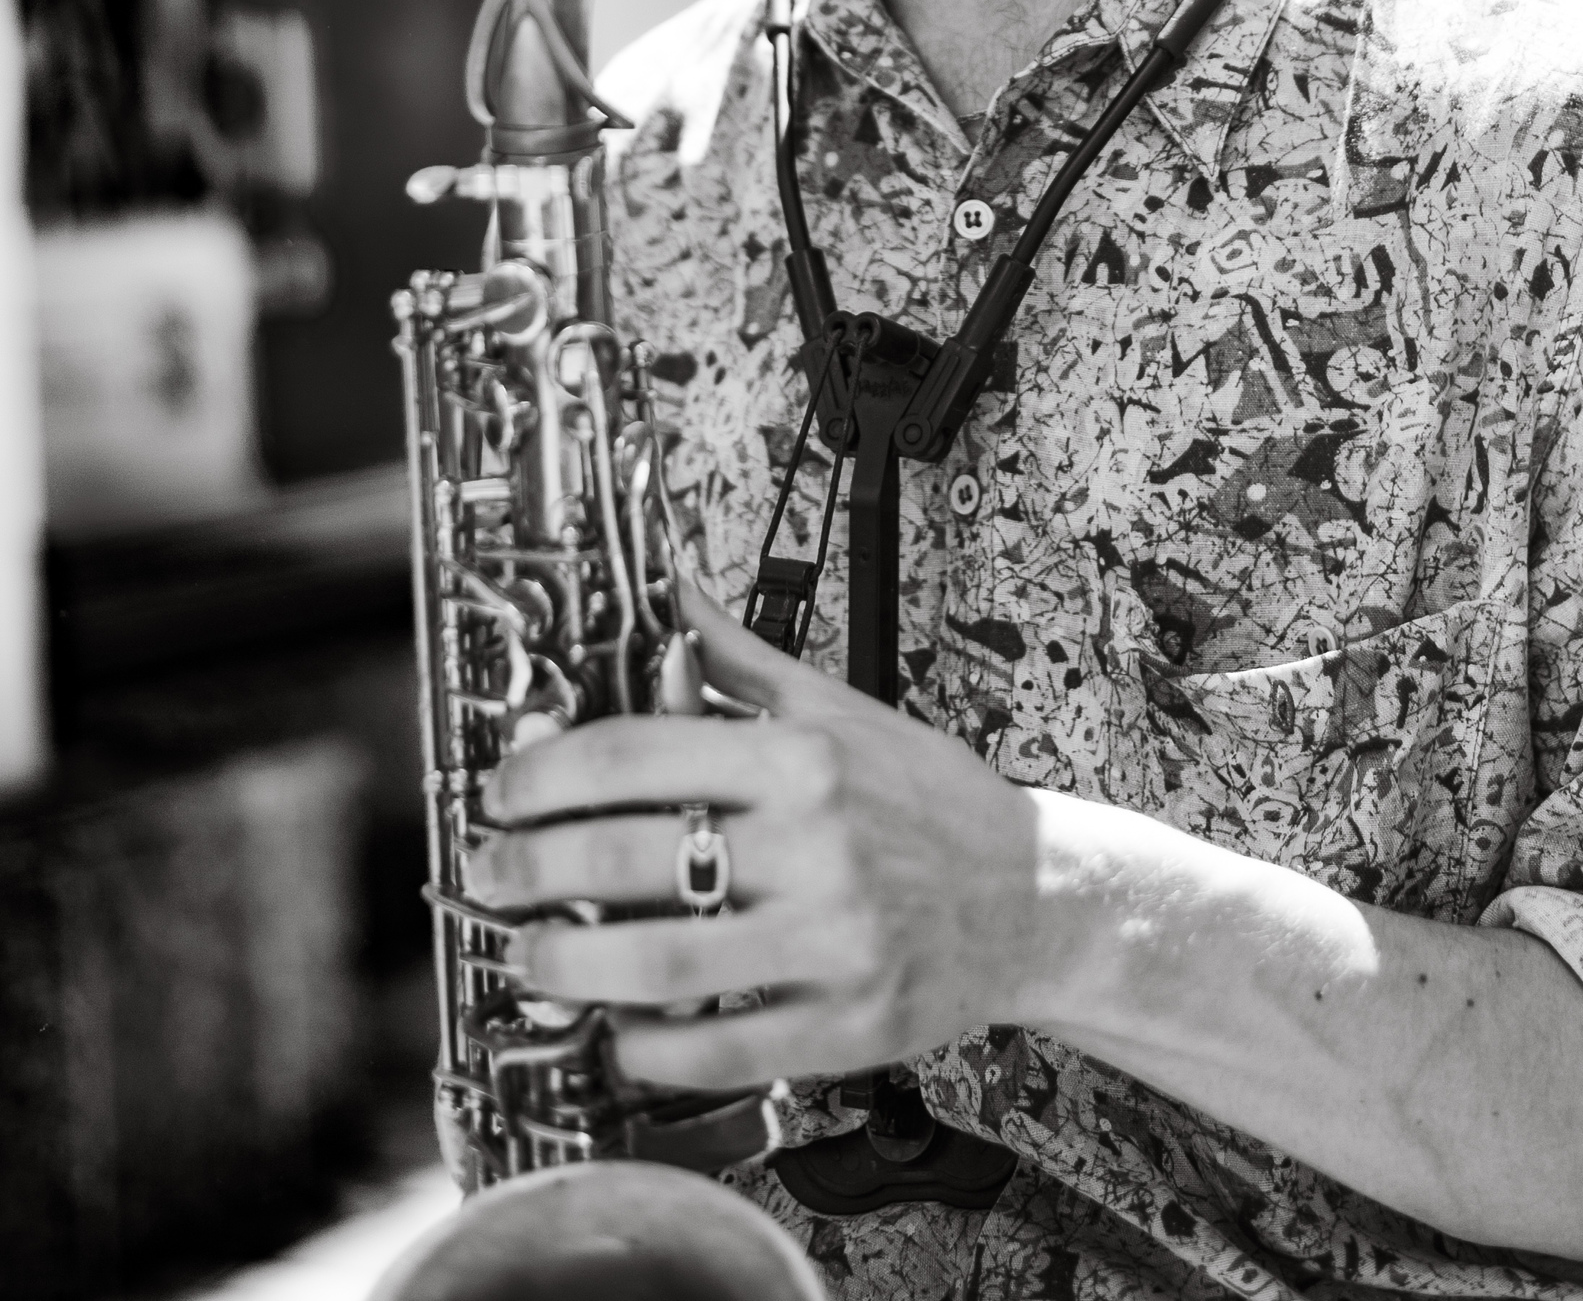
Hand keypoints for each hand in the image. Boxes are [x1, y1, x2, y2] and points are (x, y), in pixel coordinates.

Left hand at [464, 582, 1041, 1094]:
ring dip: (571, 963)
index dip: (548, 772)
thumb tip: (664, 587)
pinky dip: (650, 1045)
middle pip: (630, 856)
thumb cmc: (927, 799)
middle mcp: (816, 844)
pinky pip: (721, 1047)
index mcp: (804, 756)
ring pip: (661, 962)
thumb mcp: (838, 706)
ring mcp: (831, 941)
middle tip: (494, 873)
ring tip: (532, 955)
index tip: (506, 789)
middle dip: (533, 868)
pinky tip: (619, 1028)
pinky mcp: (845, 1026)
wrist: (1035, 896)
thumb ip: (737, 658)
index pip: (639, 751)